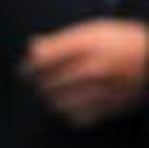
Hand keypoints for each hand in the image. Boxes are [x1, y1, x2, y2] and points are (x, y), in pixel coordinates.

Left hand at [23, 19, 148, 126]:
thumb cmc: (123, 41)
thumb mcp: (93, 29)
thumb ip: (61, 39)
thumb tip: (31, 46)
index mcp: (86, 45)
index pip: (41, 60)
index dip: (28, 67)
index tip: (26, 70)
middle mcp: (92, 67)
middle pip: (46, 83)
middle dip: (39, 83)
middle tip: (41, 82)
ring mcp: (101, 90)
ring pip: (57, 104)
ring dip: (52, 99)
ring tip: (56, 94)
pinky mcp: (110, 108)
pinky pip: (75, 118)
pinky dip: (70, 113)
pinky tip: (73, 105)